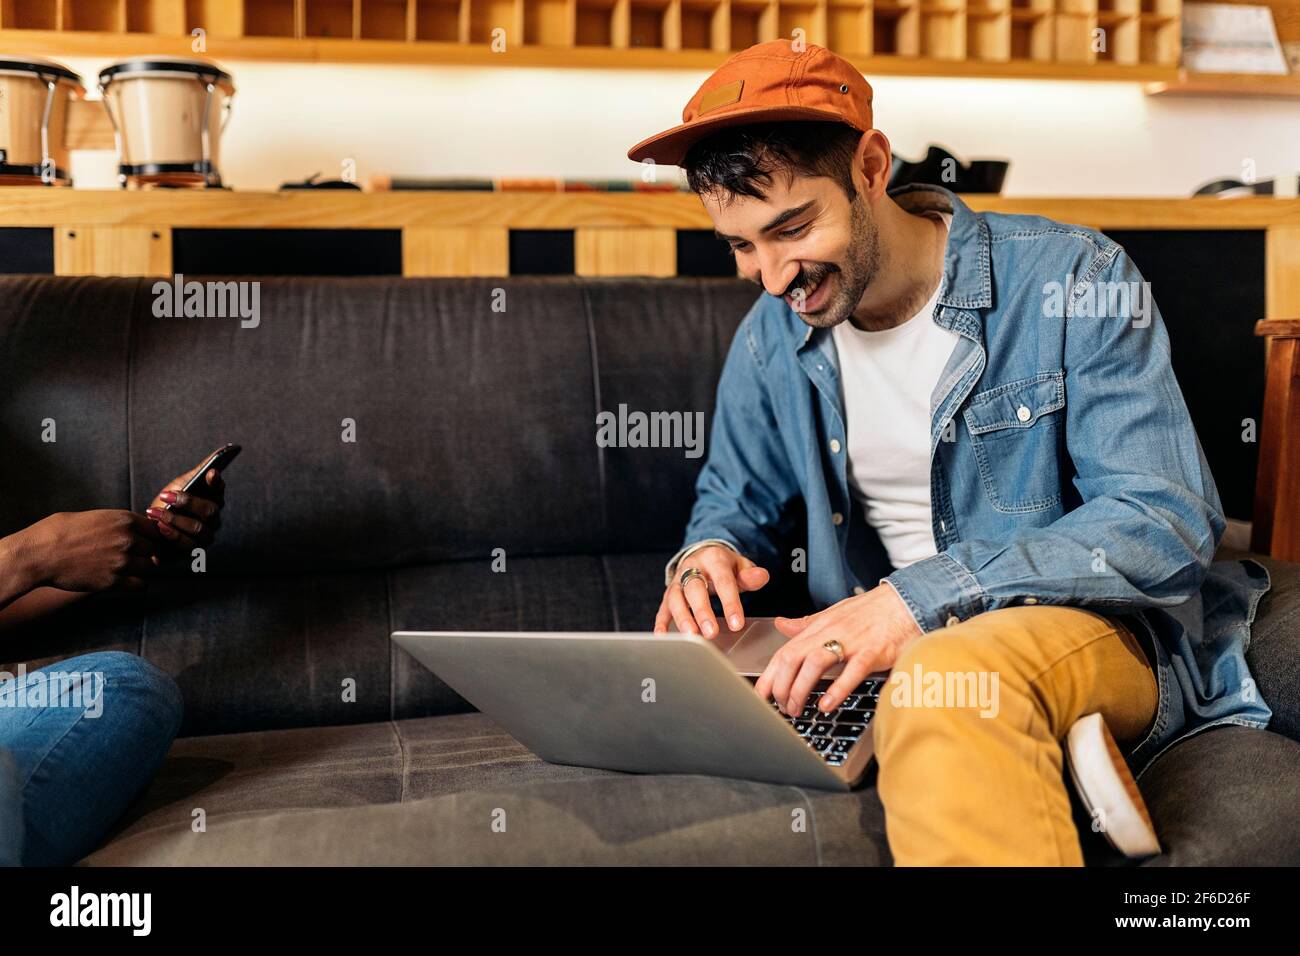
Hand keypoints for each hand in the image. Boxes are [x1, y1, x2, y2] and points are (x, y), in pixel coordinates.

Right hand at [11, 510, 160, 592]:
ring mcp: (122, 561)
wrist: (38, 554)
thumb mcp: (93, 517)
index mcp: (124, 520)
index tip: (145, 541)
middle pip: (154, 549)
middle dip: (145, 553)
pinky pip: (139, 585)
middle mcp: (128, 540)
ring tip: (128, 569)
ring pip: (149, 567)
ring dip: (141, 569)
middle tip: (135, 556)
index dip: (152, 536)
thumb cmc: (58, 532)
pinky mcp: (113, 581)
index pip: (156, 529)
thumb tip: (128, 527)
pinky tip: (125, 580)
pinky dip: (135, 584)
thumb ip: (116, 523)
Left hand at [143, 450, 226, 554]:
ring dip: (174, 519)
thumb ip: (199, 472)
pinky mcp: (190, 552)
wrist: (150, 529)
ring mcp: (203, 537)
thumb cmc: (169, 504)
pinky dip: (171, 535)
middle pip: (210, 511)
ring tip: (154, 512)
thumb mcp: (181, 484)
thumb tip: (225, 450)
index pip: (219, 490)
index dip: (217, 483)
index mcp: (212, 500)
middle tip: (165, 495)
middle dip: (187, 502)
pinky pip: (185, 546)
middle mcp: (213, 520)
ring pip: (198, 529)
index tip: (210, 474)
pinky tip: (159, 527)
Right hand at [654, 545, 769, 637]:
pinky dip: (661, 622)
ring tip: (691, 636)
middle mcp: (692, 567)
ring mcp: (678, 580)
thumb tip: (761, 576)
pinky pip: (663, 607)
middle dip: (702, 612)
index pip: (723, 581)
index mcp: (714, 559)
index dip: (730, 603)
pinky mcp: (669, 592)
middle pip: (694, 589)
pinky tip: (662, 636)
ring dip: (682, 618)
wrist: (704, 555)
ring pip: (676, 598)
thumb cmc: (725, 566)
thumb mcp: (741, 566)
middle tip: (711, 633)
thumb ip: (750, 574)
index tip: (737, 624)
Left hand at [755, 584, 923, 716]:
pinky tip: (826, 705)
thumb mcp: (834, 613)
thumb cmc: (873, 610)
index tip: (760, 694)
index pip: (785, 650)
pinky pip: (851, 671)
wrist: (908, 600)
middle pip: (792, 657)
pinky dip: (837, 690)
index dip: (769, 674)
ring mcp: (852, 641)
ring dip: (800, 689)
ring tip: (797, 708)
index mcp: (820, 626)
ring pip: (815, 663)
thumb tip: (782, 625)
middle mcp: (831, 632)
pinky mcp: (873, 651)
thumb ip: (807, 624)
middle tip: (780, 707)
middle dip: (780, 686)